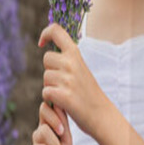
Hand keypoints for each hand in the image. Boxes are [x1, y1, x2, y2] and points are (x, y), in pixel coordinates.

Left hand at [38, 23, 108, 138]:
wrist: (101, 114)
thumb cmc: (88, 92)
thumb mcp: (80, 68)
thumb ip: (66, 59)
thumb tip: (48, 52)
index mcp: (76, 54)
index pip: (56, 31)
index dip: (46, 33)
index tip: (42, 43)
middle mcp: (71, 63)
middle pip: (47, 58)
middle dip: (51, 70)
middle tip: (64, 82)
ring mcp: (68, 79)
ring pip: (46, 77)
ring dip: (51, 86)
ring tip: (66, 93)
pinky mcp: (64, 95)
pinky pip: (46, 92)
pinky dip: (51, 99)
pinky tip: (63, 102)